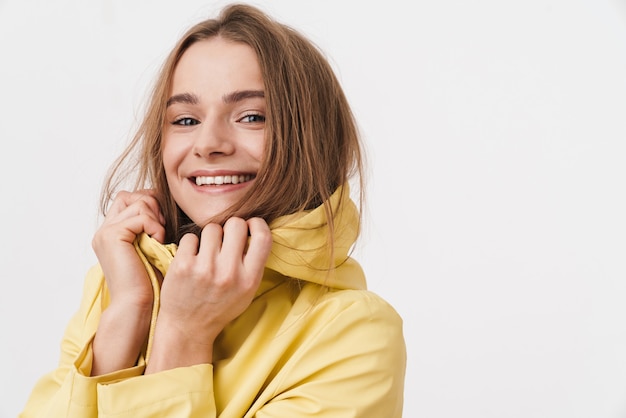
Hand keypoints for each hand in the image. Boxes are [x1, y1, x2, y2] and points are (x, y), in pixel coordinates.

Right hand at [92, 189, 164, 308]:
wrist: (136, 305)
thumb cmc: (148, 282)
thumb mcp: (150, 248)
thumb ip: (150, 227)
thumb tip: (165, 204)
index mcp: (110, 234)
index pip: (127, 199)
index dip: (148, 202)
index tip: (163, 220)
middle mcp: (104, 231)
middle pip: (130, 196)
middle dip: (152, 205)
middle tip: (163, 227)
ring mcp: (105, 233)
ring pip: (138, 203)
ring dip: (156, 218)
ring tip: (160, 238)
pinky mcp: (113, 236)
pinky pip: (141, 217)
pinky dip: (155, 227)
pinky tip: (159, 243)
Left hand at [145, 217, 271, 371]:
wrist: (188, 328)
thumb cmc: (220, 306)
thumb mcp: (246, 292)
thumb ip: (253, 264)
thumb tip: (253, 229)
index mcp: (249, 280)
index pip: (263, 237)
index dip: (257, 224)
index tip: (250, 226)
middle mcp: (229, 274)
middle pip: (236, 225)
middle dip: (231, 227)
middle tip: (226, 238)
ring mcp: (204, 269)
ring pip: (212, 228)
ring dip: (210, 236)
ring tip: (207, 252)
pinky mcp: (182, 266)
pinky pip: (190, 237)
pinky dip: (191, 245)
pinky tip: (192, 259)